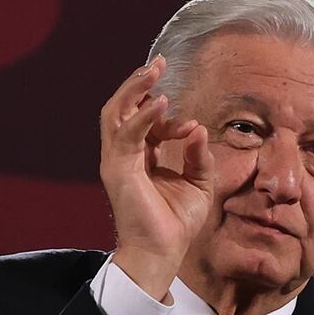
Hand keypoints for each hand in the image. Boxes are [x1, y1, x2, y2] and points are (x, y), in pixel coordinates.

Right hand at [99, 54, 213, 299]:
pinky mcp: (118, 169)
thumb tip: (197, 128)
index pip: (145, 122)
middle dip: (139, 83)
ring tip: (152, 69)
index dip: (166, 116)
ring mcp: (117, 161)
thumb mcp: (198, 184)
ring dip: (134, 88)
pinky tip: (161, 103)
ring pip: (116, 112)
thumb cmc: (176, 223)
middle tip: (158, 62)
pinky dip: (144, 116)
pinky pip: (127, 134)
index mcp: (140, 158)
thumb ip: (198, 156)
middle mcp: (123, 156)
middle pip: (122, 108)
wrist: (162, 252)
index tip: (190, 126)